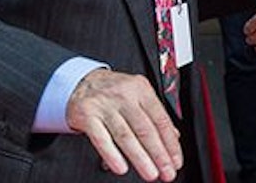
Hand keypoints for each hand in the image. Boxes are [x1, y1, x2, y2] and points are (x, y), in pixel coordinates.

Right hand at [67, 69, 182, 181]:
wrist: (80, 81)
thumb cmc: (112, 91)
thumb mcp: (137, 95)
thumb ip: (154, 115)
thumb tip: (173, 138)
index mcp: (141, 89)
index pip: (160, 119)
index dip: (170, 143)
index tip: (175, 161)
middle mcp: (124, 95)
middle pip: (145, 129)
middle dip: (159, 155)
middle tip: (167, 173)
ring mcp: (104, 105)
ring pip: (125, 136)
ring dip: (140, 158)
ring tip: (150, 173)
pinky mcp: (87, 114)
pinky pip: (101, 139)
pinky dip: (112, 155)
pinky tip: (121, 167)